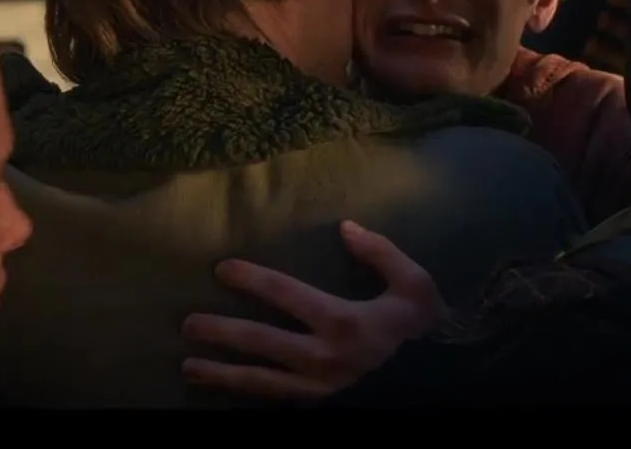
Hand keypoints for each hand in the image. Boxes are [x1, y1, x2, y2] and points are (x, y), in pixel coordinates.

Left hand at [181, 220, 446, 400]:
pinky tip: (226, 388)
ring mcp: (319, 387)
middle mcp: (324, 357)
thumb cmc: (423, 327)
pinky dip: (247, 394)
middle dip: (221, 332)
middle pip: (260, 342)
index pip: (285, 294)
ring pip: (260, 381)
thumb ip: (380, 252)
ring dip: (222, 373)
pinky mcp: (320, 403)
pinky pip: (276, 399)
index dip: (251, 280)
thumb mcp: (414, 282)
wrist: (441, 378)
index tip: (222, 269)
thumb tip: (346, 227)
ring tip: (188, 366)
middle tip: (188, 324)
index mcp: (343, 321)